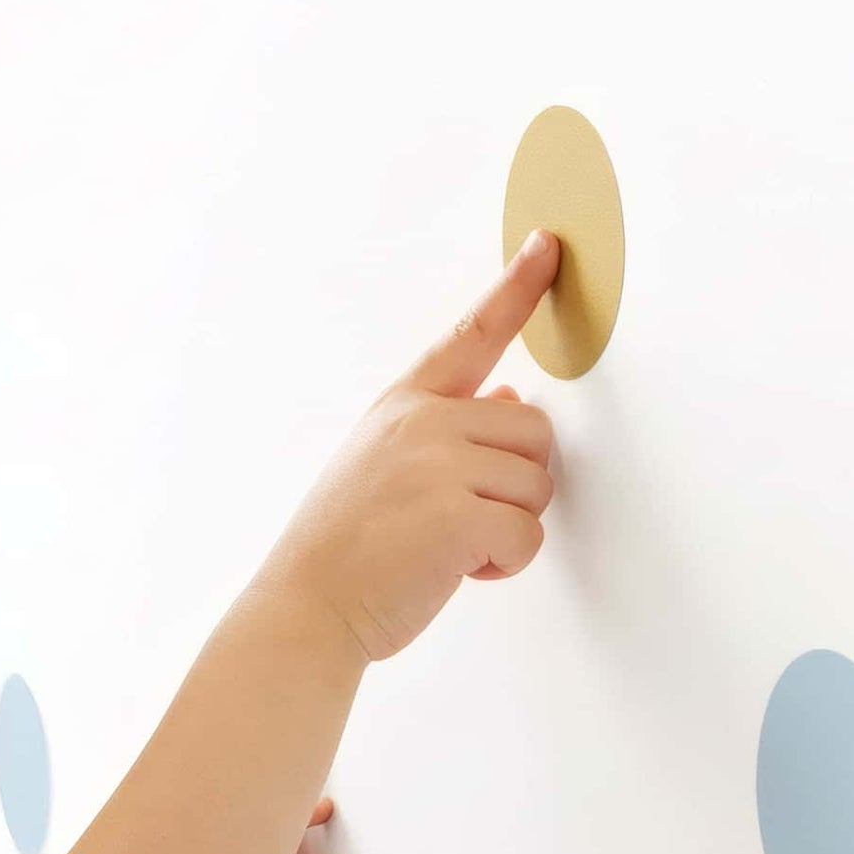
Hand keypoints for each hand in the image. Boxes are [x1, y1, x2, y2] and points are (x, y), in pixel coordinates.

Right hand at [256, 231, 561, 662]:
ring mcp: (439, 464)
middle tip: (463, 518)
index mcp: (403, 406)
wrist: (305, 606)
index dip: (516, 288)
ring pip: (537, 484)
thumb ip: (444, 429)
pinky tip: (455, 571)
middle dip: (516, 481)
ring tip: (450, 547)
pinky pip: (527, 534)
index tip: (548, 247)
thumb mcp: (381, 465)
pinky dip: (503, 564)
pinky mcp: (459, 514)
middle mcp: (422, 422)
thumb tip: (513, 397)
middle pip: (533, 429)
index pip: (471, 335)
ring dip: (509, 526)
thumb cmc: (344, 547)